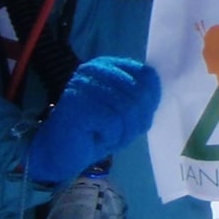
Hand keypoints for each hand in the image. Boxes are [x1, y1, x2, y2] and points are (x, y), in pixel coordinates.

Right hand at [25, 57, 160, 184]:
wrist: (61, 152)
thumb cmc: (95, 131)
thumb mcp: (126, 113)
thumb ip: (142, 97)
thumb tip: (156, 85)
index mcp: (109, 65)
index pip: (146, 76)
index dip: (149, 102)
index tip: (137, 119)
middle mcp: (96, 69)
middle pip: (139, 94)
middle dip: (135, 122)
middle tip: (119, 133)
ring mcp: (85, 84)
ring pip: (127, 109)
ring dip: (122, 132)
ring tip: (106, 136)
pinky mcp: (78, 104)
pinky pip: (112, 122)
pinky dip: (110, 137)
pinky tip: (96, 137)